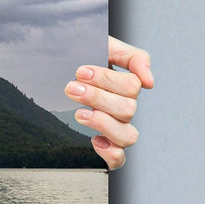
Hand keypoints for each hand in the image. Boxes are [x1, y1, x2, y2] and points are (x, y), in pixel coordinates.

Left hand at [66, 36, 152, 170]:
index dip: (106, 80)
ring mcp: (115, 126)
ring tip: (79, 113)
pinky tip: (94, 140)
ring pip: (128, 136)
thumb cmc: (81, 55)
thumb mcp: (105, 44)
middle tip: (72, 88)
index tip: (80, 71)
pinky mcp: (104, 143)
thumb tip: (149, 82)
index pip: (132, 87)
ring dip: (103, 124)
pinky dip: (110, 153)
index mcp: (126, 85)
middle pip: (128, 110)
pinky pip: (118, 159)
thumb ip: (132, 57)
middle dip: (97, 98)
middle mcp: (124, 107)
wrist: (55, 64)